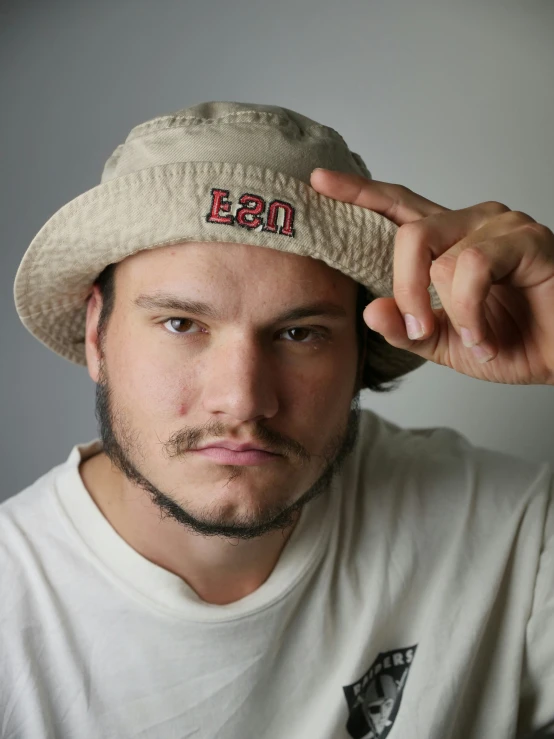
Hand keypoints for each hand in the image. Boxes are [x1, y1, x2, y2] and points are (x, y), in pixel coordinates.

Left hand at [310, 168, 553, 385]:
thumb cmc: (511, 343)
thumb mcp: (445, 343)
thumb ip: (406, 328)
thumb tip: (370, 310)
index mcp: (446, 242)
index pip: (397, 206)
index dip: (359, 193)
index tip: (318, 181)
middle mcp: (471, 223)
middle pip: (408, 233)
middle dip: (404, 289)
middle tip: (419, 327)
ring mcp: (501, 226)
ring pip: (438, 255)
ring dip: (447, 312)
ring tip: (473, 339)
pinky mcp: (527, 238)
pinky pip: (471, 268)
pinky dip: (471, 314)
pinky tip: (486, 336)